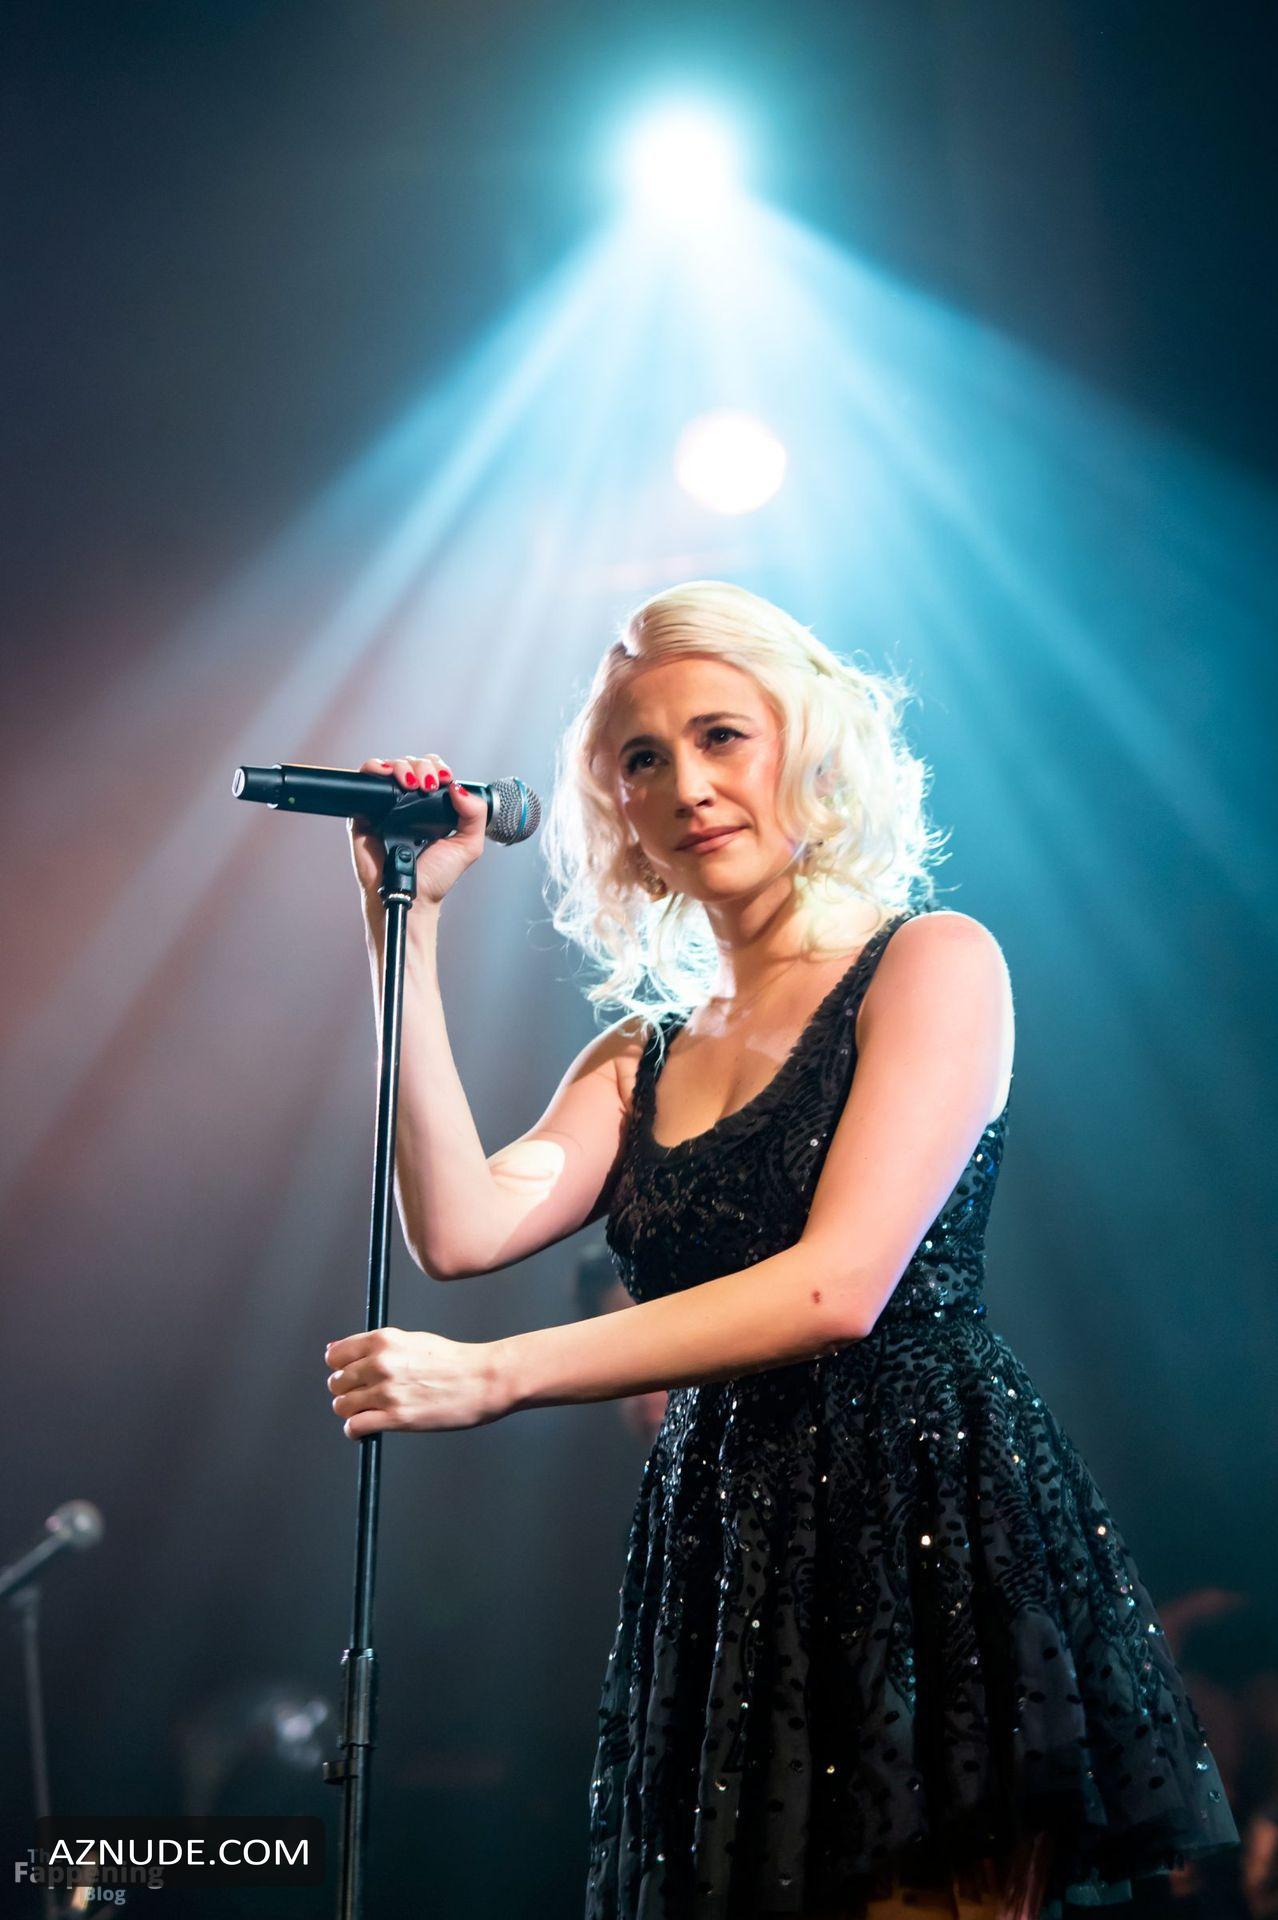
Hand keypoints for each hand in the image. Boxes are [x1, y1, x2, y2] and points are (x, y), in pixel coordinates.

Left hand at [325, 1325, 510, 1435]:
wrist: (483, 1380)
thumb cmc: (451, 1361)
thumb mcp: (411, 1341)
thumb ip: (375, 1347)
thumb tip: (335, 1351)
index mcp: (383, 1340)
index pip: (335, 1355)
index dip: (340, 1366)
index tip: (351, 1374)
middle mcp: (380, 1363)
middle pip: (336, 1382)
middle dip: (347, 1390)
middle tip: (365, 1395)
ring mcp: (387, 1392)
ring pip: (341, 1405)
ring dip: (351, 1411)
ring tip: (369, 1412)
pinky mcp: (396, 1418)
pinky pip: (354, 1427)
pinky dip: (355, 1431)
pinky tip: (367, 1428)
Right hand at [348, 754, 488, 907]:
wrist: (409, 896)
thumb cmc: (435, 877)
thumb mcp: (468, 846)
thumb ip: (475, 815)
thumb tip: (459, 787)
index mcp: (432, 808)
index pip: (434, 773)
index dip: (439, 769)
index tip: (444, 779)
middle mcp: (409, 804)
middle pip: (413, 764)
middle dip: (423, 766)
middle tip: (428, 783)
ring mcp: (386, 806)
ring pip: (392, 767)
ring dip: (403, 766)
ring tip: (411, 783)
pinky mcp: (364, 812)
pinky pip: (366, 780)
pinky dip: (375, 768)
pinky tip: (388, 776)